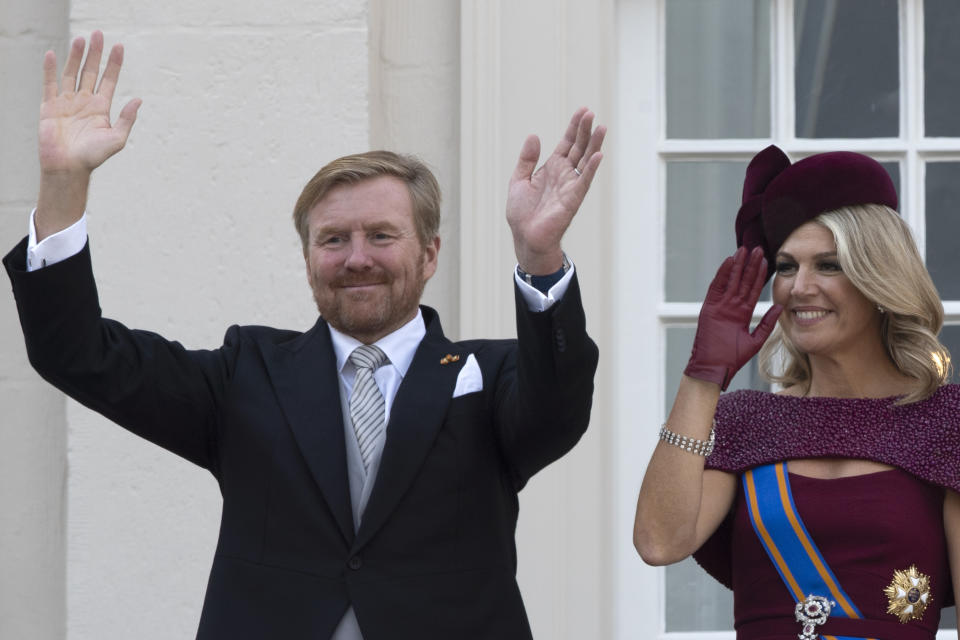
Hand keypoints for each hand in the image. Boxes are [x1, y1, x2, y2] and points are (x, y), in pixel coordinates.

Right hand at [38, 31, 140, 175]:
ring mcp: (67, 102)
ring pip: (72, 74)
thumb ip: (127, 119)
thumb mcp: (117, 139)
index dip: (114, 64)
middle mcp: (84, 102)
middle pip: (90, 72)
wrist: (68, 168)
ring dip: (76, 56)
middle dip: (94, 54)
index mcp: (101, 108)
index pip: (109, 80)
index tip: (119, 46)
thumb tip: (139, 100)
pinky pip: (50, 84)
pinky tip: (52, 54)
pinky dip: (50, 69)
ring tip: (81, 39)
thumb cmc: (93, 157)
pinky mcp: (50, 106)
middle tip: (98, 34)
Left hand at [506, 107, 604, 274]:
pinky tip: (598, 154)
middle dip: (585, 130)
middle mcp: (564, 174)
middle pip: (579, 147)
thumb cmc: (522, 214)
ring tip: (601, 127)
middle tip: (591, 113)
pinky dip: (591, 168)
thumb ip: (527, 159)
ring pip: (586, 160)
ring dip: (594, 144)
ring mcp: (570, 185)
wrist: (525, 237)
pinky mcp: (573, 198)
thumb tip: (534, 136)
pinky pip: (584, 181)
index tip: (582, 111)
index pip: (567, 143)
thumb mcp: (518, 180)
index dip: (574, 127)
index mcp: (552, 168)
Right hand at [684, 246, 782, 389]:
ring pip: (731, 280)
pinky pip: (717, 287)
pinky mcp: (709, 307)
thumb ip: (766, 323)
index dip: (759, 275)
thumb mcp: (755, 340)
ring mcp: (720, 306)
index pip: (752, 289)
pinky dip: (722, 274)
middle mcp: (731, 307)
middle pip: (742, 281)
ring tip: (744, 250)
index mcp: (742, 313)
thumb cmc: (732, 359)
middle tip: (757, 249)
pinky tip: (729, 261)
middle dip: (750, 265)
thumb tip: (780, 307)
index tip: (766, 260)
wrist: (714, 368)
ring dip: (737, 265)